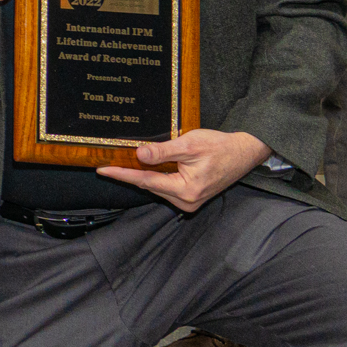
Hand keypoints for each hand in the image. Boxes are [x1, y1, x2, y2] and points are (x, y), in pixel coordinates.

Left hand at [99, 129, 270, 212]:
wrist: (244, 152)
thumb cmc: (219, 146)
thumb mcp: (189, 144)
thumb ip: (163, 151)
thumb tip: (139, 155)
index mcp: (186, 190)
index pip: (145, 181)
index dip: (122, 175)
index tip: (102, 170)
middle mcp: (187, 201)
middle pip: (150, 186)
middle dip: (130, 174)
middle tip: (109, 161)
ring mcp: (190, 202)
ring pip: (157, 187)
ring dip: (143, 175)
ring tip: (124, 162)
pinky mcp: (192, 197)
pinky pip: (167, 187)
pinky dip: (156, 177)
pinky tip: (147, 166)